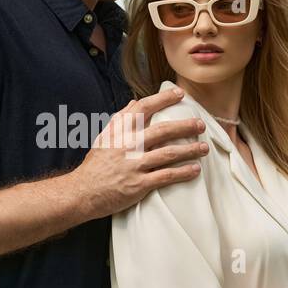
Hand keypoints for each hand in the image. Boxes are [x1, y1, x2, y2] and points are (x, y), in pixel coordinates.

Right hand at [74, 88, 209, 218]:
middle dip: (186, 126)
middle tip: (200, 125)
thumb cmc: (95, 165)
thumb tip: (133, 103)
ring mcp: (135, 164)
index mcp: (120, 131)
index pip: (144, 108)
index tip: (179, 95)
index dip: (163, 98)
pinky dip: (183, 172)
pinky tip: (195, 170)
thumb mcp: (104, 138)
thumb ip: (120, 120)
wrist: (83, 192)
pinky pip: (166, 176)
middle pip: (163, 130)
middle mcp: (129, 145)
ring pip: (169, 153)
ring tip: (204, 148)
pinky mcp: (139, 184)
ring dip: (190, 150)